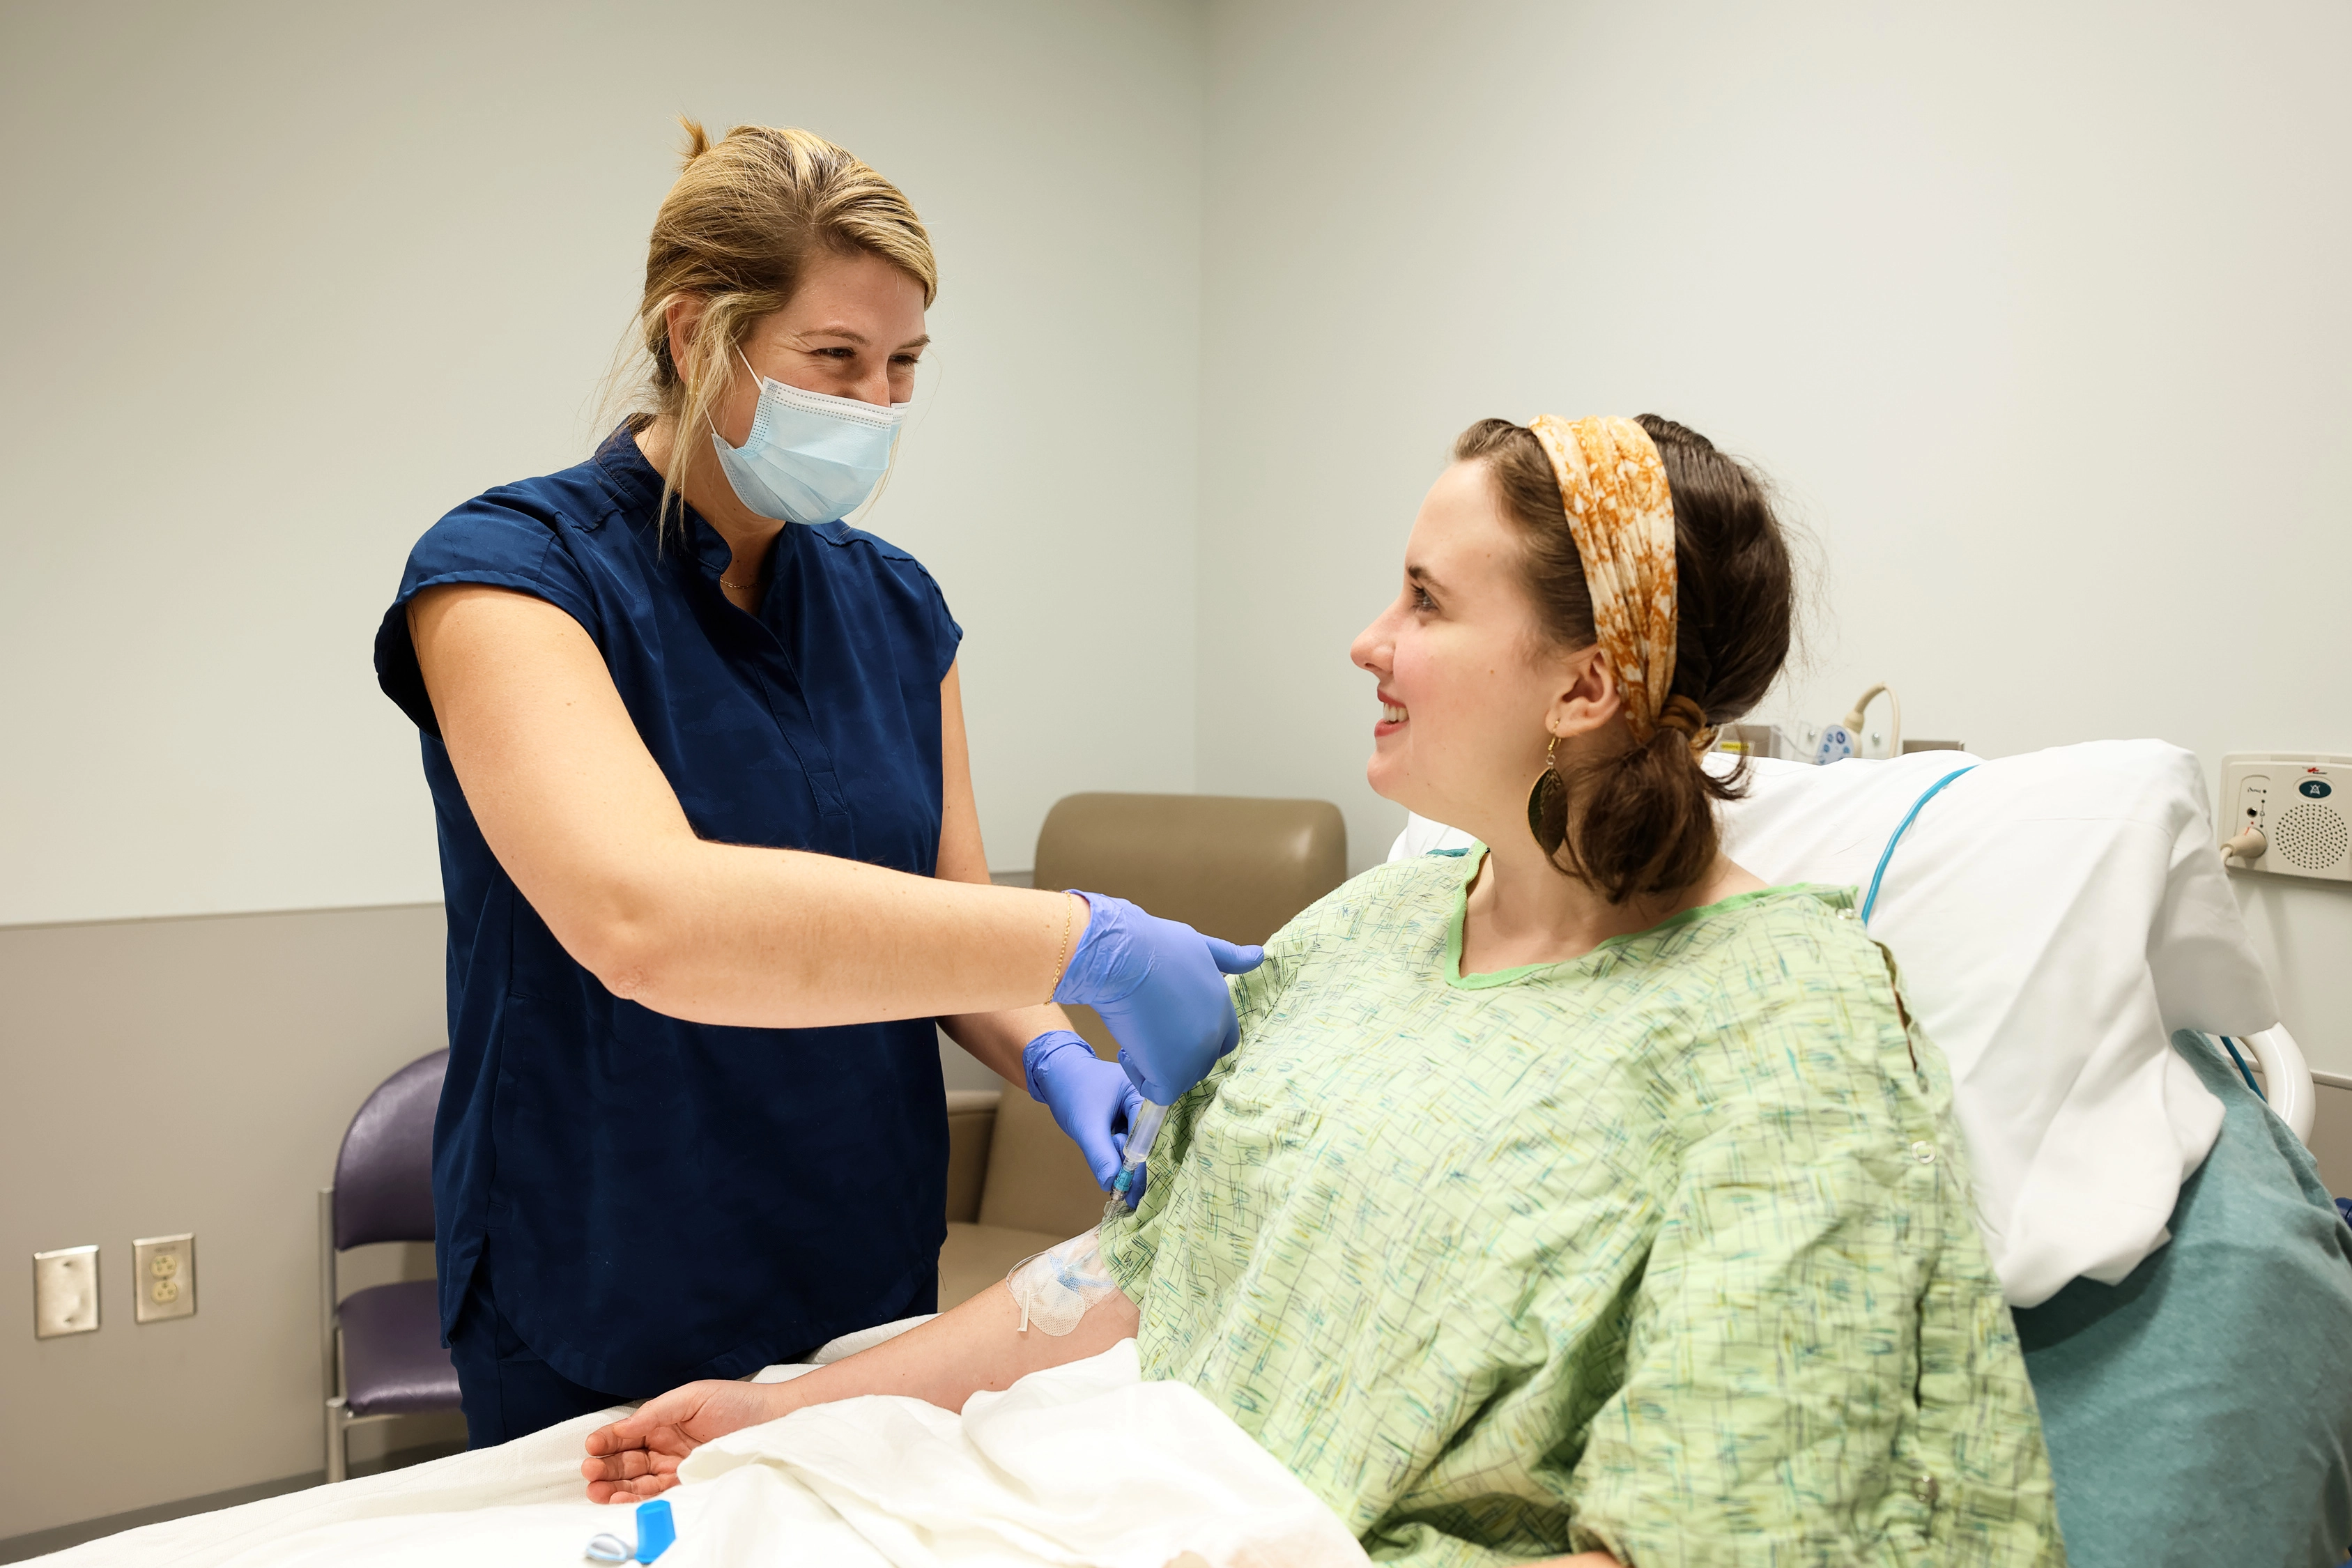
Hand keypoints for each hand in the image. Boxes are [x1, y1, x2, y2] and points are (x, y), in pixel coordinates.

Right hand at [580, 1379, 789, 1502]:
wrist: (772, 1419)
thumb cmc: (736, 1402)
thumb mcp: (693, 1396)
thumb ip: (657, 1411)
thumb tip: (625, 1427)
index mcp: (662, 1423)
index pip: (627, 1434)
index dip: (608, 1439)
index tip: (592, 1444)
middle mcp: (664, 1447)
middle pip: (626, 1460)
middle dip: (605, 1466)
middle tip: (589, 1471)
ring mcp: (674, 1468)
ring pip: (636, 1480)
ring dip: (613, 1486)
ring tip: (596, 1490)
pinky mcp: (688, 1485)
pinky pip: (657, 1495)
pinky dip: (635, 1498)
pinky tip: (619, 1498)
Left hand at [1023, 1030, 1141, 1191]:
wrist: (1056, 1072)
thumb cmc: (1071, 1090)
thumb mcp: (1085, 1126)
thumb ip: (1100, 1154)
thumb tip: (1112, 1184)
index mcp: (1141, 1094)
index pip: (1148, 1135)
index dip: (1141, 1164)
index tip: (1134, 1192)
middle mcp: (1145, 1102)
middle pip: (1146, 1142)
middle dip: (1132, 1167)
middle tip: (1127, 1196)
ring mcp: (1135, 1110)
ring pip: (1135, 1145)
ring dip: (1122, 1163)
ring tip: (1117, 1182)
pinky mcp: (1126, 1118)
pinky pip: (1127, 1142)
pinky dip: (1117, 1156)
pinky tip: (1113, 1171)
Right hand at [1052, 893, 1263, 1103]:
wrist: (1123, 956)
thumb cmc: (1151, 945)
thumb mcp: (1199, 945)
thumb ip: (1229, 957)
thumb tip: (1259, 956)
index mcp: (1222, 1004)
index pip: (1224, 1038)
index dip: (1196, 1037)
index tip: (1168, 1024)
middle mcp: (1215, 1032)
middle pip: (1202, 1061)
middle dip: (1176, 1053)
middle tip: (1148, 1030)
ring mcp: (1196, 1056)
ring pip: (1181, 1077)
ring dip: (1157, 1064)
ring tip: (1134, 1035)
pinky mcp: (1171, 1074)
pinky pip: (1160, 1093)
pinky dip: (1142, 1079)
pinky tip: (1127, 1052)